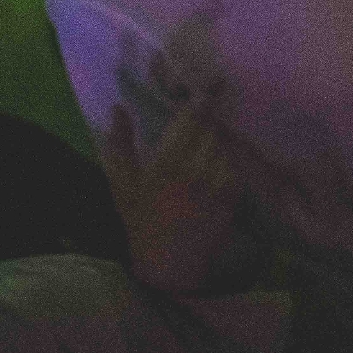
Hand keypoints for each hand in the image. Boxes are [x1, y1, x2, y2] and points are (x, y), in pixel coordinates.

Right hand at [103, 89, 244, 293]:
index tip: (206, 86)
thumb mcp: (121, 186)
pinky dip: (229, 160)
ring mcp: (216, 186)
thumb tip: (118, 109)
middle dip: (210, 117)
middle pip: (211, 131)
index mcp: (165, 165)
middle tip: (211, 104)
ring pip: (224, 148)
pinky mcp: (231, 200)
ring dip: (219, 138)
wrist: (167, 266)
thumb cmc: (139, 223)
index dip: (199, 101)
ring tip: (213, 133)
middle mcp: (194, 172)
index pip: (188, 122)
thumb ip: (120, 145)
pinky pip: (234, 168)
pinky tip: (220, 160)